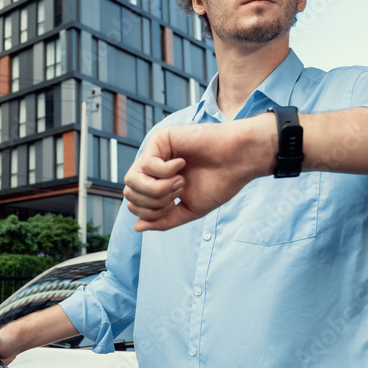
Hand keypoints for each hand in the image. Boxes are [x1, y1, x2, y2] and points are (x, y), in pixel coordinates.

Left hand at [123, 116, 275, 230]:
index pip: (134, 204)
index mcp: (157, 183)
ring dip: (159, 188)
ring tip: (180, 181)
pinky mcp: (159, 139)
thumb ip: (164, 220)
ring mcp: (154, 152)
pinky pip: (146, 164)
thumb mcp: (189, 210)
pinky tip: (182, 163)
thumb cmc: (219, 182)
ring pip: (132, 180)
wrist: (238, 160)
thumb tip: (136, 227)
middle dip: (155, 202)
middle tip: (180, 191)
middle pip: (129, 193)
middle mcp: (151, 167)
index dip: (152, 212)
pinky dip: (166, 171)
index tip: (176, 203)